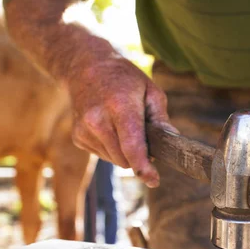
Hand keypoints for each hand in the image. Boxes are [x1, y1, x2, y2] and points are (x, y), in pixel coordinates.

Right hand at [69, 56, 175, 187]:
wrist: (85, 67)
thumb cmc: (124, 79)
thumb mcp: (150, 91)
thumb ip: (161, 118)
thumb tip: (172, 141)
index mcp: (120, 106)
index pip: (132, 146)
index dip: (144, 167)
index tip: (154, 181)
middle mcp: (98, 120)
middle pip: (125, 159)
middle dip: (139, 157)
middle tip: (144, 136)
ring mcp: (84, 130)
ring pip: (115, 160)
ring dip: (125, 153)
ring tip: (123, 126)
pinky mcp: (77, 137)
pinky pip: (103, 155)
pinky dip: (112, 148)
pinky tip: (110, 128)